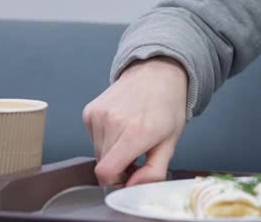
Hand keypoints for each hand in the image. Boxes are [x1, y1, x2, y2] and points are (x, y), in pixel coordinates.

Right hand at [83, 57, 188, 186]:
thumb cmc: (167, 107)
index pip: (106, 172)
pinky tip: (120, 125)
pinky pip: (93, 138)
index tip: (130, 175)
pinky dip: (105, 138)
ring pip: (97, 152)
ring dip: (111, 152)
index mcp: (136, 133)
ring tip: (130, 136)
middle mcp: (113, 122)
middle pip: (103, 165)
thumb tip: (132, 188)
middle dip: (118, 167)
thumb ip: (153, 172)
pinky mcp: (90, 111)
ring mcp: (98, 114)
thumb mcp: (170, 143)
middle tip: (136, 154)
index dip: (116, 182)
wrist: (157, 73)